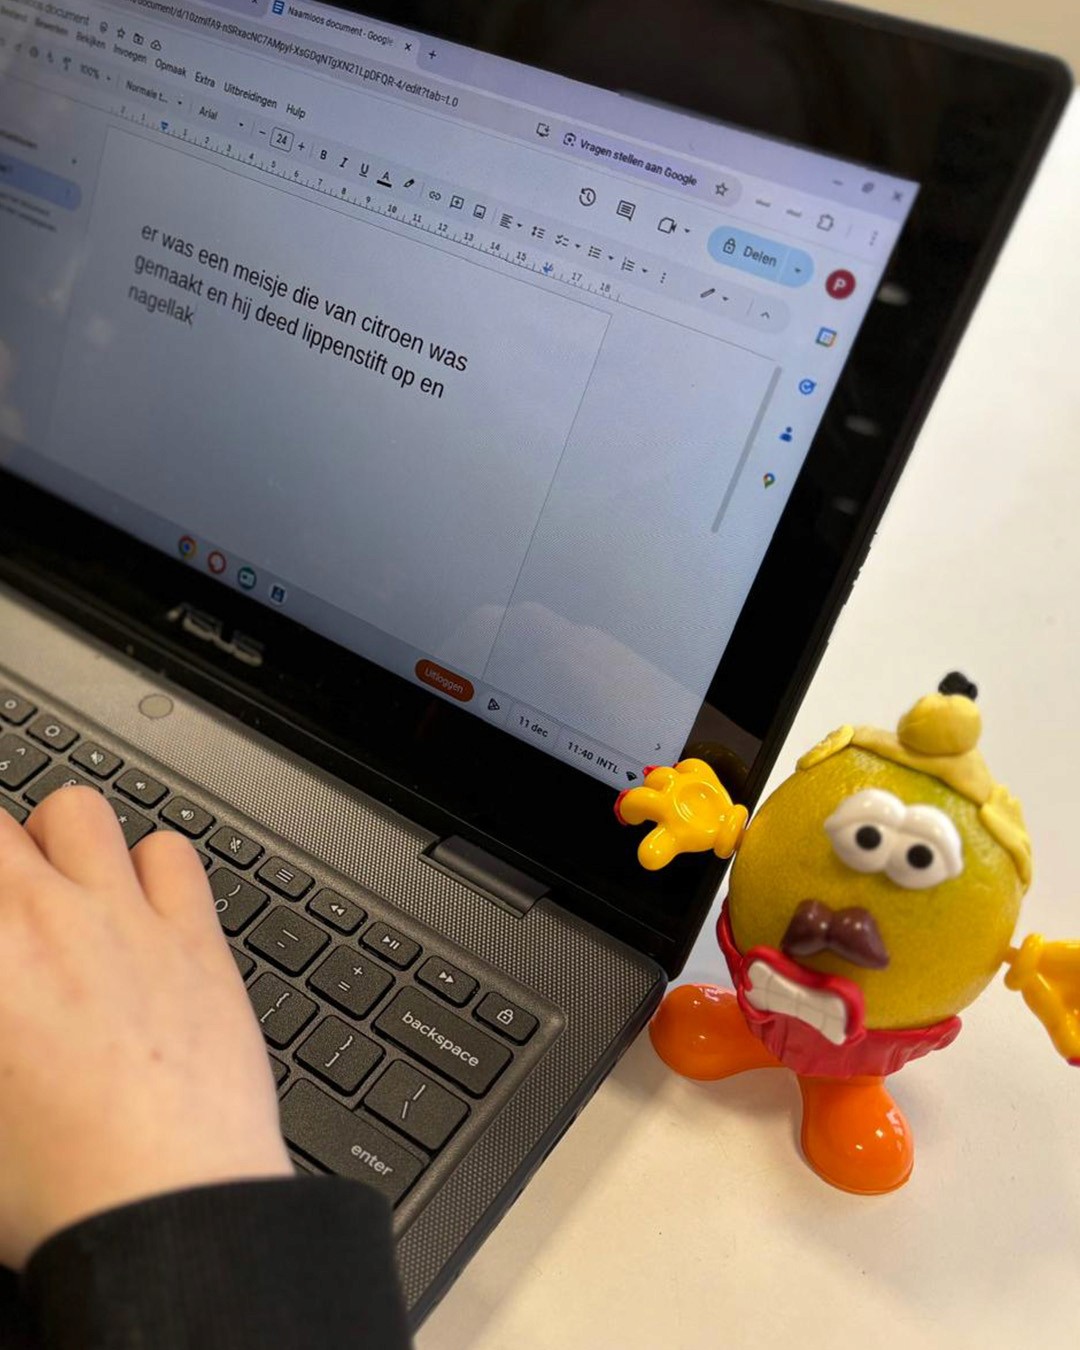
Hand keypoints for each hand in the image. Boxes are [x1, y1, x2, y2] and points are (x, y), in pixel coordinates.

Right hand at [0, 787, 291, 1269]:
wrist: (163, 1210)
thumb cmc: (55, 1183)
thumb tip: (6, 1000)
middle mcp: (45, 921)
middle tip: (4, 912)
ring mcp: (126, 919)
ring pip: (80, 813)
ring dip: (58, 840)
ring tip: (57, 884)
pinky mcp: (195, 936)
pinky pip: (170, 852)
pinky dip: (149, 865)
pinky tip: (141, 903)